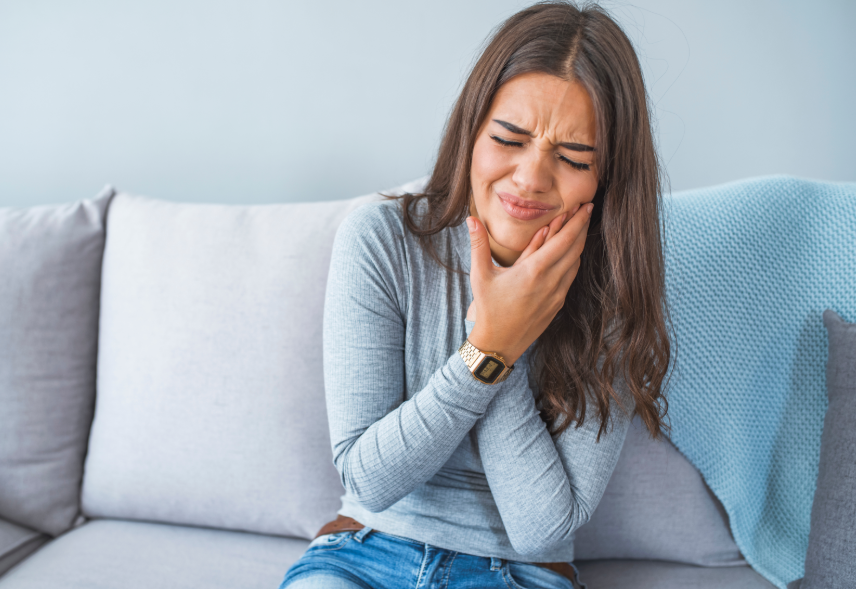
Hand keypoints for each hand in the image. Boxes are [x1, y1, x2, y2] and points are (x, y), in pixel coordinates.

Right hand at [466, 202, 591, 365]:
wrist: (498, 343)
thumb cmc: (488, 309)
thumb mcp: (480, 275)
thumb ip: (479, 244)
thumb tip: (471, 219)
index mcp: (534, 271)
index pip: (564, 240)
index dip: (577, 221)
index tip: (585, 205)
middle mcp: (550, 282)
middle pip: (576, 248)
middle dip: (582, 226)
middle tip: (587, 209)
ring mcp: (557, 295)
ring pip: (575, 263)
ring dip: (579, 243)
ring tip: (579, 227)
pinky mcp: (557, 304)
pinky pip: (570, 277)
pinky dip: (572, 260)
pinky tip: (570, 253)